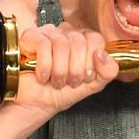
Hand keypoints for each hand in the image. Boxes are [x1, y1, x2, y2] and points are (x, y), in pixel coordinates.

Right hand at [0, 22, 118, 130]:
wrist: (37, 105)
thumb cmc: (61, 92)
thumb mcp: (93, 85)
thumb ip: (108, 71)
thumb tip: (101, 54)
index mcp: (83, 41)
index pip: (95, 39)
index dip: (91, 62)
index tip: (84, 77)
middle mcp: (67, 33)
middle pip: (79, 41)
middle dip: (75, 69)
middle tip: (68, 81)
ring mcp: (48, 33)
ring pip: (61, 44)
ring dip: (59, 71)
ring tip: (55, 81)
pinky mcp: (30, 36)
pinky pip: (43, 44)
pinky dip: (44, 66)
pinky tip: (42, 75)